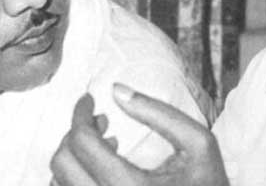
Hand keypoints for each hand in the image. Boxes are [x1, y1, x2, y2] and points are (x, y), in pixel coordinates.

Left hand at [50, 84, 229, 185]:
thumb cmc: (208, 185)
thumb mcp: (198, 144)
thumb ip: (159, 113)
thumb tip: (116, 90)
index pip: (82, 142)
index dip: (80, 113)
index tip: (88, 101)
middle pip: (63, 163)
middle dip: (73, 134)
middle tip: (97, 121)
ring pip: (57, 184)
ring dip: (73, 158)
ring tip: (103, 146)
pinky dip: (73, 179)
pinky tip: (100, 171)